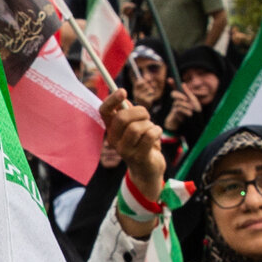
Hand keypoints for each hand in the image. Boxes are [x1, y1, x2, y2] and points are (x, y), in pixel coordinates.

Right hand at [99, 90, 164, 205]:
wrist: (147, 170)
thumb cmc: (141, 143)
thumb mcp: (134, 126)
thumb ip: (128, 112)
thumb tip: (123, 96)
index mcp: (111, 129)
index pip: (104, 112)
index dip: (112, 99)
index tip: (123, 91)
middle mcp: (114, 140)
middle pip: (122, 118)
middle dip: (139, 112)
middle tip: (146, 115)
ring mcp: (125, 150)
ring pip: (137, 128)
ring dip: (149, 124)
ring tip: (152, 128)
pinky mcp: (139, 157)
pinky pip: (149, 136)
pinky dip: (157, 131)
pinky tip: (157, 135)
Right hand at [162, 86, 197, 132]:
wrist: (195, 122)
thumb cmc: (195, 110)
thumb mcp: (193, 100)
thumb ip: (188, 92)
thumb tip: (183, 83)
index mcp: (183, 96)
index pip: (176, 88)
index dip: (172, 84)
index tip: (169, 79)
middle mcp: (178, 100)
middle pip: (173, 94)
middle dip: (179, 95)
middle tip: (186, 99)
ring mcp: (176, 106)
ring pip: (178, 102)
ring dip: (186, 106)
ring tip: (191, 109)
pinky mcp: (175, 113)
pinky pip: (179, 109)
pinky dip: (185, 111)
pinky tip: (189, 114)